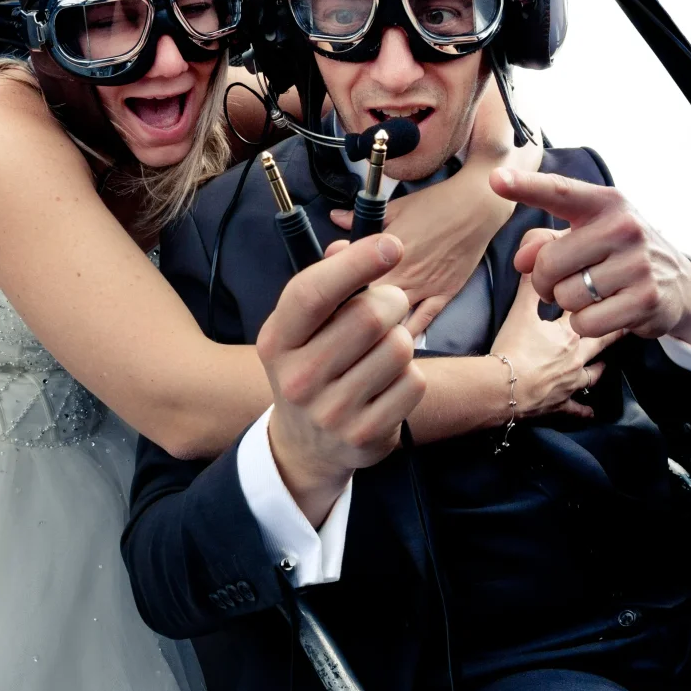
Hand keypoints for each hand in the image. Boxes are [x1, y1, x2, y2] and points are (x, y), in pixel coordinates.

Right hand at [256, 235, 426, 525]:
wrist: (305, 445)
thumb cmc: (311, 366)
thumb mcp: (301, 329)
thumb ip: (324, 283)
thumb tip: (347, 247)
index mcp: (277, 341)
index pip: (313, 293)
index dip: (357, 262)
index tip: (391, 245)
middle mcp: (298, 378)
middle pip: (370, 316)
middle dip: (392, 301)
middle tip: (389, 307)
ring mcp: (331, 411)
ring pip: (398, 347)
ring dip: (401, 340)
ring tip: (382, 353)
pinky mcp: (365, 434)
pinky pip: (414, 382)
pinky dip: (410, 375)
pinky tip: (388, 384)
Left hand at [331, 189, 509, 335]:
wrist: (475, 208)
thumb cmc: (434, 204)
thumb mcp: (394, 208)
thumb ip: (361, 218)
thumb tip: (334, 217)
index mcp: (385, 255)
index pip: (352, 282)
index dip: (335, 293)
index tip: (323, 301)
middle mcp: (402, 276)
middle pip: (369, 307)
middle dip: (351, 318)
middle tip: (334, 331)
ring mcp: (424, 289)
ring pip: (394, 319)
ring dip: (377, 332)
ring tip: (358, 346)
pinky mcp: (443, 295)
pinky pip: (423, 322)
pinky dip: (407, 336)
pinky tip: (392, 350)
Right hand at [489, 274, 621, 420]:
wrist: (503, 388)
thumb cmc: (512, 350)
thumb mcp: (519, 312)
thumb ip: (529, 285)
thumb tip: (536, 255)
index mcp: (568, 335)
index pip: (590, 315)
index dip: (601, 306)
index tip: (616, 297)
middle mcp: (576, 359)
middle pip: (598, 344)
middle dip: (611, 333)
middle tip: (626, 326)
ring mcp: (569, 385)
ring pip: (591, 375)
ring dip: (598, 369)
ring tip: (605, 365)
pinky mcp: (559, 406)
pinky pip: (576, 409)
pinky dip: (583, 410)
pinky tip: (591, 411)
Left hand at [494, 168, 690, 366]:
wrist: (678, 282)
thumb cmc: (618, 253)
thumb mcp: (587, 234)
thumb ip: (545, 240)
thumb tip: (522, 261)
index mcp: (605, 203)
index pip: (560, 192)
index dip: (525, 187)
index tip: (495, 180)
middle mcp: (624, 227)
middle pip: (549, 263)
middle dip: (544, 281)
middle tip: (562, 282)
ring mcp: (638, 264)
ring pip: (566, 297)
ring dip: (569, 303)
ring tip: (592, 293)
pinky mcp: (645, 300)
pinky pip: (584, 322)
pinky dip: (585, 324)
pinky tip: (605, 311)